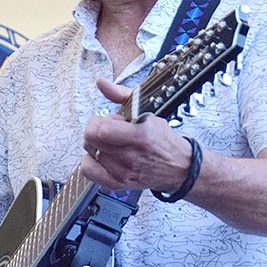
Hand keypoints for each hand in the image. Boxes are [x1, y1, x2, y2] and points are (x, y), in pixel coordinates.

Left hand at [80, 77, 192, 193]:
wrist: (178, 167)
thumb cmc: (163, 140)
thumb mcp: (147, 111)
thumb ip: (121, 95)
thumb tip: (102, 83)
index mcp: (139, 136)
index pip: (101, 130)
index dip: (101, 121)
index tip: (110, 120)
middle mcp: (130, 156)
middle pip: (91, 139)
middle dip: (96, 129)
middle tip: (108, 130)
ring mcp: (123, 172)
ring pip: (89, 152)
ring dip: (96, 145)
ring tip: (110, 143)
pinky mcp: (117, 183)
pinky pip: (88, 171)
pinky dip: (90, 161)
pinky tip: (102, 156)